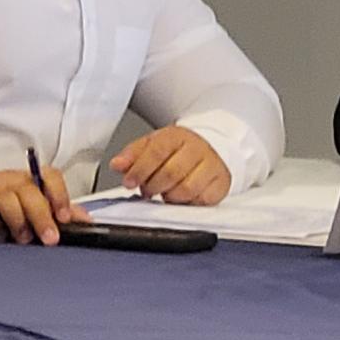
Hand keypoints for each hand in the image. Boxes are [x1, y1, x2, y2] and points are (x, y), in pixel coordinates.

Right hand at [0, 166, 91, 244]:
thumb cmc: (0, 204)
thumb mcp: (30, 205)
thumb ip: (57, 211)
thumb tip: (85, 221)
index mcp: (30, 180)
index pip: (50, 176)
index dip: (60, 195)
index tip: (65, 217)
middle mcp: (11, 180)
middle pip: (29, 190)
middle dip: (42, 216)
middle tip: (50, 239)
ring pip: (7, 198)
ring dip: (18, 221)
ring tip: (24, 239)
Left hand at [110, 126, 231, 204]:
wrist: (210, 149)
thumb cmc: (177, 150)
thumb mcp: (152, 146)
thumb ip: (132, 155)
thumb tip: (118, 164)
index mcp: (178, 136)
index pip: (157, 151)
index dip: (140, 169)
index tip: (129, 182)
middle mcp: (198, 148)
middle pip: (171, 172)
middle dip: (153, 186)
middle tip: (147, 189)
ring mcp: (212, 165)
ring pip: (186, 189)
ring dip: (169, 196)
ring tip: (165, 192)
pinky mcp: (221, 183)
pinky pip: (202, 200)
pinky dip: (187, 203)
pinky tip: (181, 197)